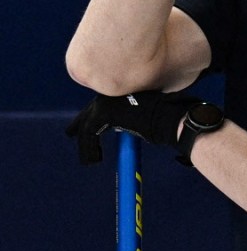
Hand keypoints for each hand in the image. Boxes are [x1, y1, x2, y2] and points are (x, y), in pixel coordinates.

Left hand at [65, 90, 201, 164]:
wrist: (173, 117)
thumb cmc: (170, 118)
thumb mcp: (151, 113)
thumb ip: (136, 114)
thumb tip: (126, 126)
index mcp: (125, 89)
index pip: (104, 103)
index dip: (93, 115)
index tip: (86, 126)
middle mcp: (113, 91)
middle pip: (90, 110)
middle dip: (80, 124)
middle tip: (70, 133)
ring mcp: (107, 100)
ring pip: (87, 125)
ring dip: (86, 144)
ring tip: (90, 160)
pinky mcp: (103, 113)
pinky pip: (87, 135)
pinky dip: (89, 151)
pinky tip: (94, 161)